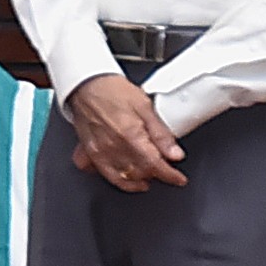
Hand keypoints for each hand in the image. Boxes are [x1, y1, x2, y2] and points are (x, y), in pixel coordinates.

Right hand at [64, 73, 187, 191]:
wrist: (87, 85)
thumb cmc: (113, 91)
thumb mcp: (145, 106)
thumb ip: (161, 133)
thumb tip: (174, 154)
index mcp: (130, 135)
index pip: (155, 165)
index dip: (170, 175)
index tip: (178, 178)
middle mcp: (114, 147)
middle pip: (141, 173)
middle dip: (155, 174)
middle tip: (164, 167)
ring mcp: (100, 153)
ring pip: (123, 178)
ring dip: (138, 180)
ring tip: (148, 176)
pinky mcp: (89, 153)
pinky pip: (104, 174)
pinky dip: (117, 178)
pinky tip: (125, 174)